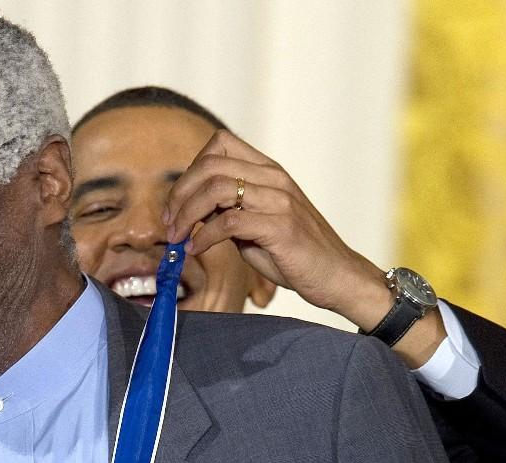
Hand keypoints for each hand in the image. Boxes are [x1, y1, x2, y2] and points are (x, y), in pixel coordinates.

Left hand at [163, 130, 388, 324]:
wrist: (336, 276)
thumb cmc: (294, 254)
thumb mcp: (255, 225)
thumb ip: (228, 211)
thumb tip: (190, 212)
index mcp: (268, 171)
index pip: (221, 143)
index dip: (191, 170)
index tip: (177, 202)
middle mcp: (274, 179)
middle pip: (211, 165)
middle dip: (180, 194)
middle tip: (169, 223)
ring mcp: (280, 200)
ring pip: (217, 189)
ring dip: (187, 214)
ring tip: (178, 237)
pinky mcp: (281, 227)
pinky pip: (230, 221)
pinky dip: (204, 236)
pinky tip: (197, 250)